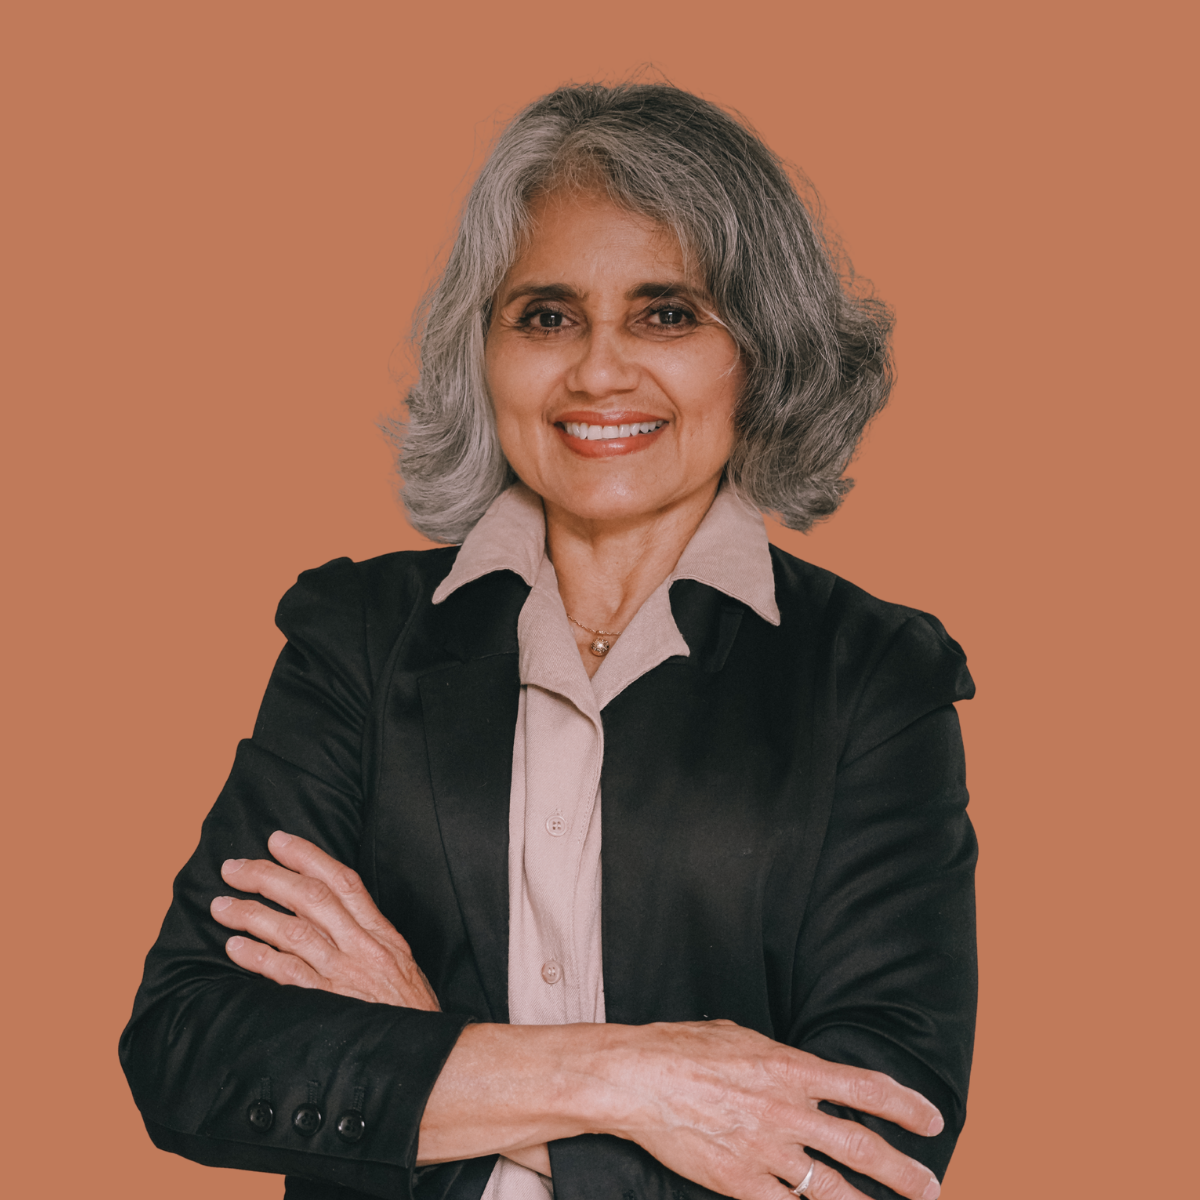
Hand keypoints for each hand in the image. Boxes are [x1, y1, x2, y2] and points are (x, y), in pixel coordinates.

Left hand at [211, 833, 552, 1173]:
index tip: (277, 840)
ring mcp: (344, 975)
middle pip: (311, 897)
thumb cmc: (411, 1014)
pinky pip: (286, 974)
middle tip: (234, 867)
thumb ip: (369, 938)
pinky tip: (235, 947)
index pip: (343, 881)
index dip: (308, 856)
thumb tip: (331, 915)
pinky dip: (258, 957)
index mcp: (382, 934)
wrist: (431, 1059)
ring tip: (222, 905)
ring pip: (293, 930)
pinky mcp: (327, 1004)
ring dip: (252, 914)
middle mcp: (363, 947)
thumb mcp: (399, 964)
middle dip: (268, 877)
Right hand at [603, 1020, 942, 1199]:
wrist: (639, 1077)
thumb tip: (800, 1072)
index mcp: (791, 1067)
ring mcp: (766, 1149)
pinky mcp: (741, 1182)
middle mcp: (787, 1110)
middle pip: (861, 1146)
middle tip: (930, 1186)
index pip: (865, 1087)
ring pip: (834, 1189)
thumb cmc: (684, 1048)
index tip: (931, 1120)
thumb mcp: (742, 1038)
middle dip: (904, 1172)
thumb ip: (779, 1059)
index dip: (905, 1105)